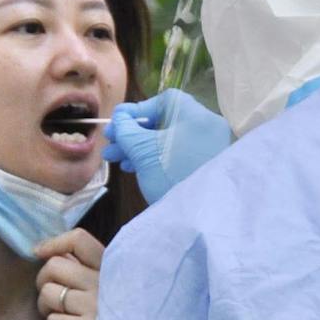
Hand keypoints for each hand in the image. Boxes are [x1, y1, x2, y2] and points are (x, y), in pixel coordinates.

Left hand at [33, 228, 103, 319]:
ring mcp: (96, 307)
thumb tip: (53, 251)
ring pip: (48, 293)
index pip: (79, 240)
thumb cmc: (120, 315)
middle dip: (44, 279)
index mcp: (112, 267)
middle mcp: (105, 283)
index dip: (54, 243)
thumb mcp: (112, 285)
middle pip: (54, 266)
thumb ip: (87, 267)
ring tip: (60, 312)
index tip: (40, 253)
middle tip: (52, 293)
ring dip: (46, 305)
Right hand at [103, 89, 231, 202]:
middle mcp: (207, 128)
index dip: (137, 110)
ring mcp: (208, 149)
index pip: (164, 101)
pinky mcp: (204, 168)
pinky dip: (155, 158)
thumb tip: (120, 118)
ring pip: (168, 141)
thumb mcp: (142, 149)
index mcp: (197, 115)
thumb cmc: (170, 175)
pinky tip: (133, 168)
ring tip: (115, 159)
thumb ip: (127, 129)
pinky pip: (176, 156)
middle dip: (133, 133)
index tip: (117, 122)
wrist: (199, 218)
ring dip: (139, 147)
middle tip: (111, 143)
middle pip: (164, 122)